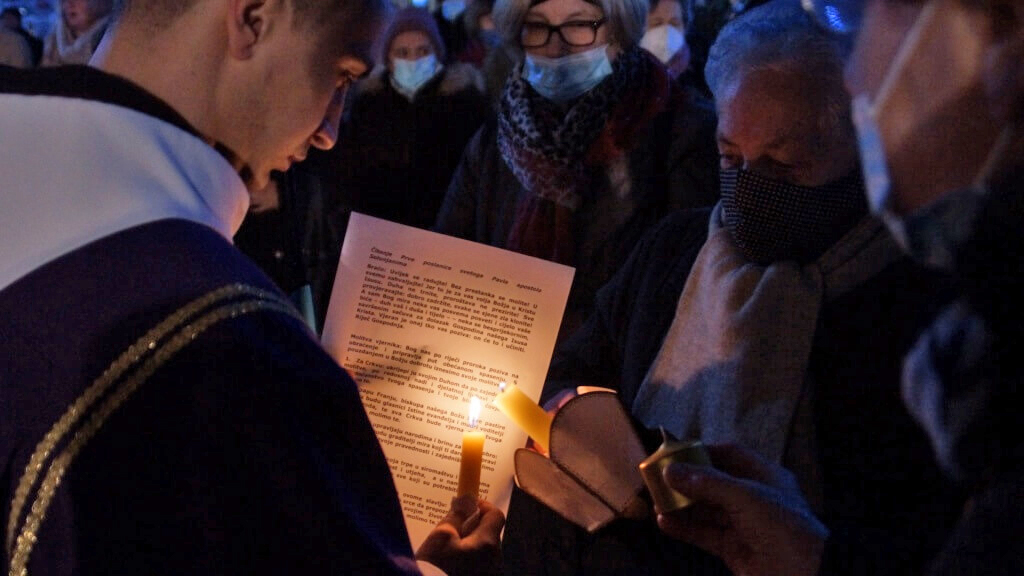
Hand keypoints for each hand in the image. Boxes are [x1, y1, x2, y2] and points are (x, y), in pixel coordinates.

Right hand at [415, 494, 504, 575]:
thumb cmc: (435, 568)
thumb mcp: (440, 536)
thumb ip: (456, 516)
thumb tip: (466, 501)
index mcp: (488, 544)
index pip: (495, 515)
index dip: (481, 506)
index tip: (465, 506)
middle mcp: (496, 561)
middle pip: (489, 535)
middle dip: (472, 529)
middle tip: (449, 531)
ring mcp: (490, 575)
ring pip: (483, 553)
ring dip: (469, 547)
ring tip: (446, 553)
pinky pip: (479, 568)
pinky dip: (468, 563)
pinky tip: (449, 567)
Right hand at [656, 444, 827, 575]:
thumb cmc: (782, 527)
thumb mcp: (745, 497)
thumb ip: (706, 483)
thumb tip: (670, 471)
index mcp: (766, 476)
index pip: (731, 455)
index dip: (704, 452)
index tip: (675, 453)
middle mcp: (754, 498)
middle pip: (714, 483)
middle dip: (687, 481)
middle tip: (659, 479)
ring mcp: (744, 525)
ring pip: (707, 511)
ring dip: (682, 506)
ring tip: (656, 501)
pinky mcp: (734, 549)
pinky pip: (705, 534)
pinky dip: (685, 529)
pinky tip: (664, 523)